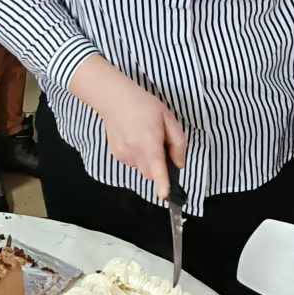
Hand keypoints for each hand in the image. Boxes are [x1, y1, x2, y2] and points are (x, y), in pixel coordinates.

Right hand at [70, 57, 185, 199]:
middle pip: (151, 173)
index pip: (157, 168)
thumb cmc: (143, 105)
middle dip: (158, 167)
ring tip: (144, 138)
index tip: (164, 195)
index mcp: (150, 141)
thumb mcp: (168, 118)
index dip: (162, 184)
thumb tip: (179, 163)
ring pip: (142, 169)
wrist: (115, 99)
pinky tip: (134, 139)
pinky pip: (132, 163)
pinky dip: (137, 156)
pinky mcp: (117, 155)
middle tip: (158, 145)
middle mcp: (135, 151)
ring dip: (147, 160)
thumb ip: (178, 143)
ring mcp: (124, 154)